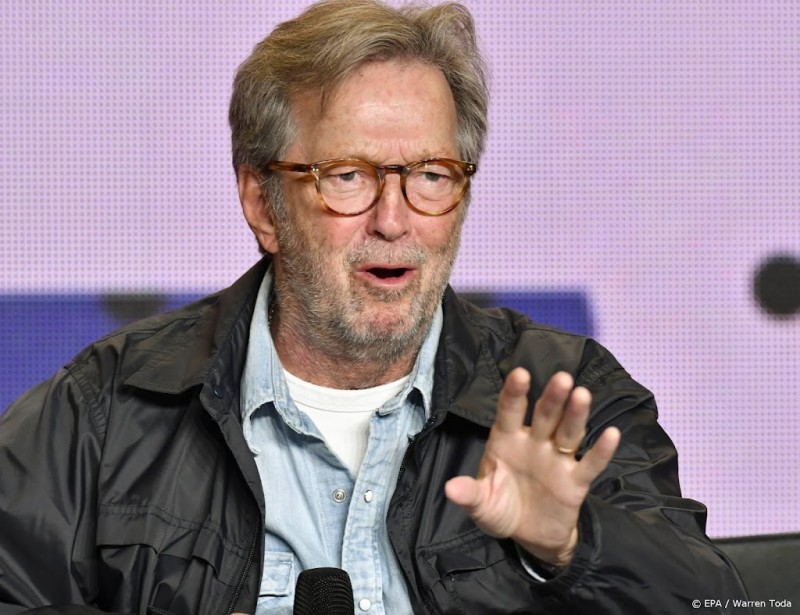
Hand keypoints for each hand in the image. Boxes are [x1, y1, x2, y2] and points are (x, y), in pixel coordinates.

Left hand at [444, 368, 619, 566]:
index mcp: (506, 440)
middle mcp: (534, 443)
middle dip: (552, 398)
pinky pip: (590, 464)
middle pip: (544, 416)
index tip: (520, 374)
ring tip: (582, 395)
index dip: (514, 393)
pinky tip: (611, 434)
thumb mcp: (481, 505)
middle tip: (562, 378)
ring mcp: (557, 460)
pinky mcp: (576, 481)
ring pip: (568, 432)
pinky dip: (601, 451)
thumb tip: (450, 489)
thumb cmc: (501, 509)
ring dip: (576, 414)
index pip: (509, 411)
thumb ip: (469, 494)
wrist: (529, 537)